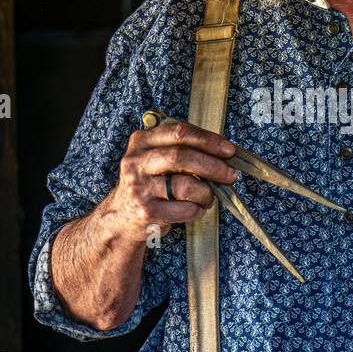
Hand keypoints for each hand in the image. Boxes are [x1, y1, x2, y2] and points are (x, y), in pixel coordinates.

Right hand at [107, 116, 237, 243]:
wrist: (122, 218)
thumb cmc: (149, 184)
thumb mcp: (155, 158)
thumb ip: (182, 149)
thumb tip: (223, 153)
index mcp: (141, 141)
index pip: (179, 133)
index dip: (208, 140)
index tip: (229, 150)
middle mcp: (136, 162)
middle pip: (182, 157)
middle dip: (212, 166)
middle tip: (230, 175)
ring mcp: (139, 188)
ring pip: (186, 185)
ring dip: (206, 192)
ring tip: (208, 197)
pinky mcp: (146, 212)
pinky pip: (185, 209)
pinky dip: (197, 209)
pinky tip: (195, 208)